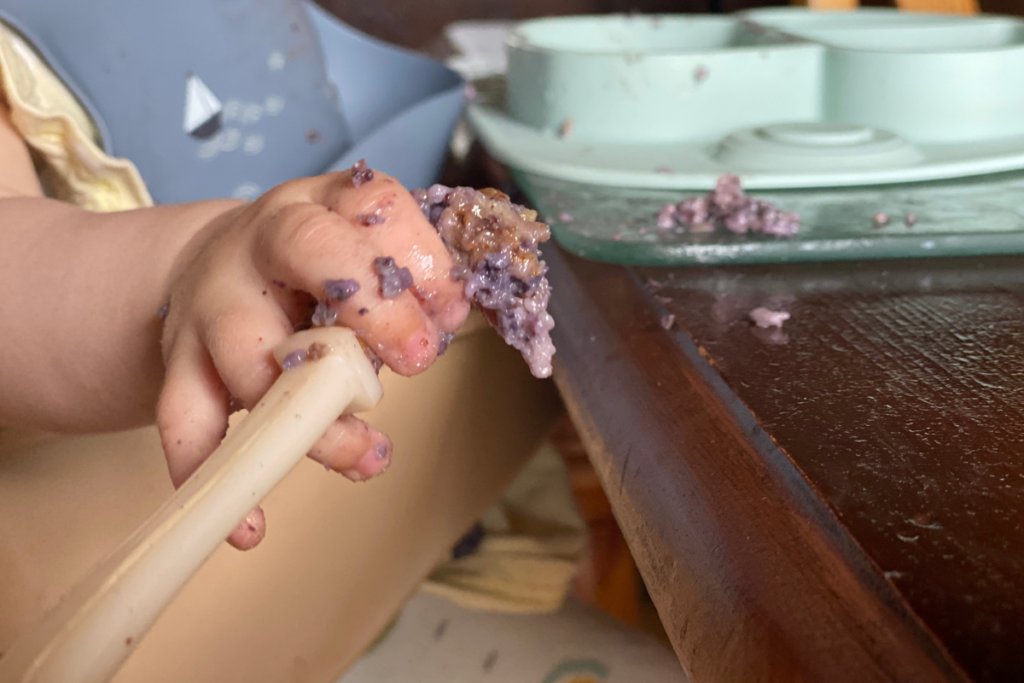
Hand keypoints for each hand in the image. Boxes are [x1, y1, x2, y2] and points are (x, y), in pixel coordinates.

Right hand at [156, 166, 469, 548]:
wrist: (209, 268)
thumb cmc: (312, 272)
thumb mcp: (359, 255)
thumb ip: (406, 283)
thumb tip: (445, 318)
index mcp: (321, 206)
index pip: (376, 205)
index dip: (422, 257)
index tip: (451, 311)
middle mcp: (261, 243)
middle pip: (308, 249)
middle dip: (375, 308)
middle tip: (419, 361)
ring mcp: (212, 303)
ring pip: (251, 356)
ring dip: (314, 418)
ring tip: (367, 456)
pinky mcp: (179, 364)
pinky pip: (186, 424)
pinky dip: (213, 475)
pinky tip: (251, 528)